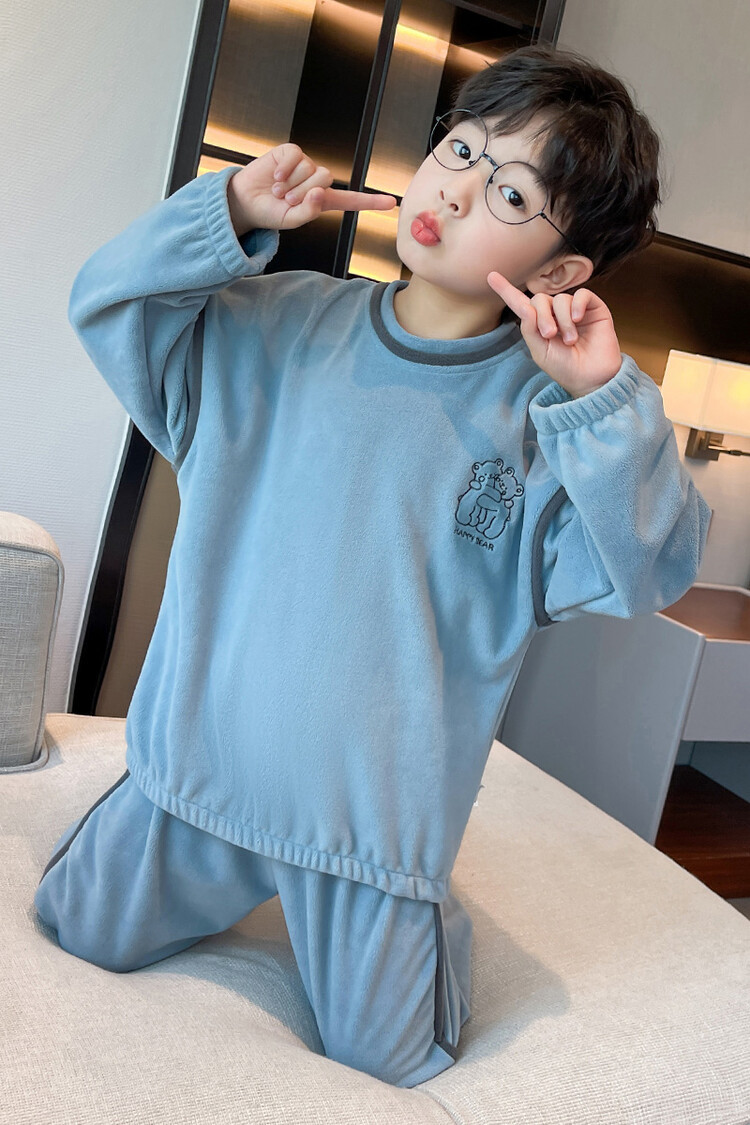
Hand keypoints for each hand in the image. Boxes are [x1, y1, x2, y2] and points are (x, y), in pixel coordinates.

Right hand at [228, 143, 397, 233]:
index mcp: (322, 201)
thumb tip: (318, 193)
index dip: (370, 202)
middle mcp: (317, 181)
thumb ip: (308, 212)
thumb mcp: (290, 220)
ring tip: (277, 190)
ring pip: (310, 169)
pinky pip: (296, 156)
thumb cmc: (270, 213)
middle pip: (325, 180)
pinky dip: (284, 170)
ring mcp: (305, 165)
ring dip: (291, 183)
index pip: (350, 200)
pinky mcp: (291, 152)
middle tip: (284, 200)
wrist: (246, 200)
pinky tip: (274, 177)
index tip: (391, 203)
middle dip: (302, 193)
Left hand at [487, 272, 621, 396]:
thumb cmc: (565, 368)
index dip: (507, 290)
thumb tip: (525, 306)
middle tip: (550, 334)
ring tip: (570, 340)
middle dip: (542, 316)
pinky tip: (578, 318)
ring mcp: (574, 310)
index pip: (521, 304)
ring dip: (562, 319)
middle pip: (539, 299)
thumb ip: (530, 329)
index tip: (491, 276)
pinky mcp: (593, 308)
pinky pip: (582, 294)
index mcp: (539, 325)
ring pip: (560, 298)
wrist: (592, 378)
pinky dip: (577, 305)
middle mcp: (555, 314)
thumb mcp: (540, 352)